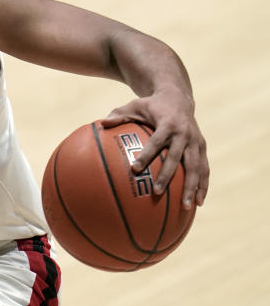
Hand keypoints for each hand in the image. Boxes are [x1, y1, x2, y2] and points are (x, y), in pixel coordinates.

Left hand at [100, 85, 208, 209]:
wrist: (178, 98)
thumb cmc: (151, 105)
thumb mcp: (135, 106)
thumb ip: (119, 115)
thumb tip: (101, 124)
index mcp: (167, 124)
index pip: (156, 142)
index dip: (146, 155)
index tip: (134, 169)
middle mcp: (184, 134)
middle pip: (177, 158)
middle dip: (168, 176)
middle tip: (156, 192)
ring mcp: (196, 142)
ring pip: (196, 167)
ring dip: (192, 187)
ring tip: (187, 206)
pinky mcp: (202, 147)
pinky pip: (205, 169)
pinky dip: (203, 185)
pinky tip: (199, 202)